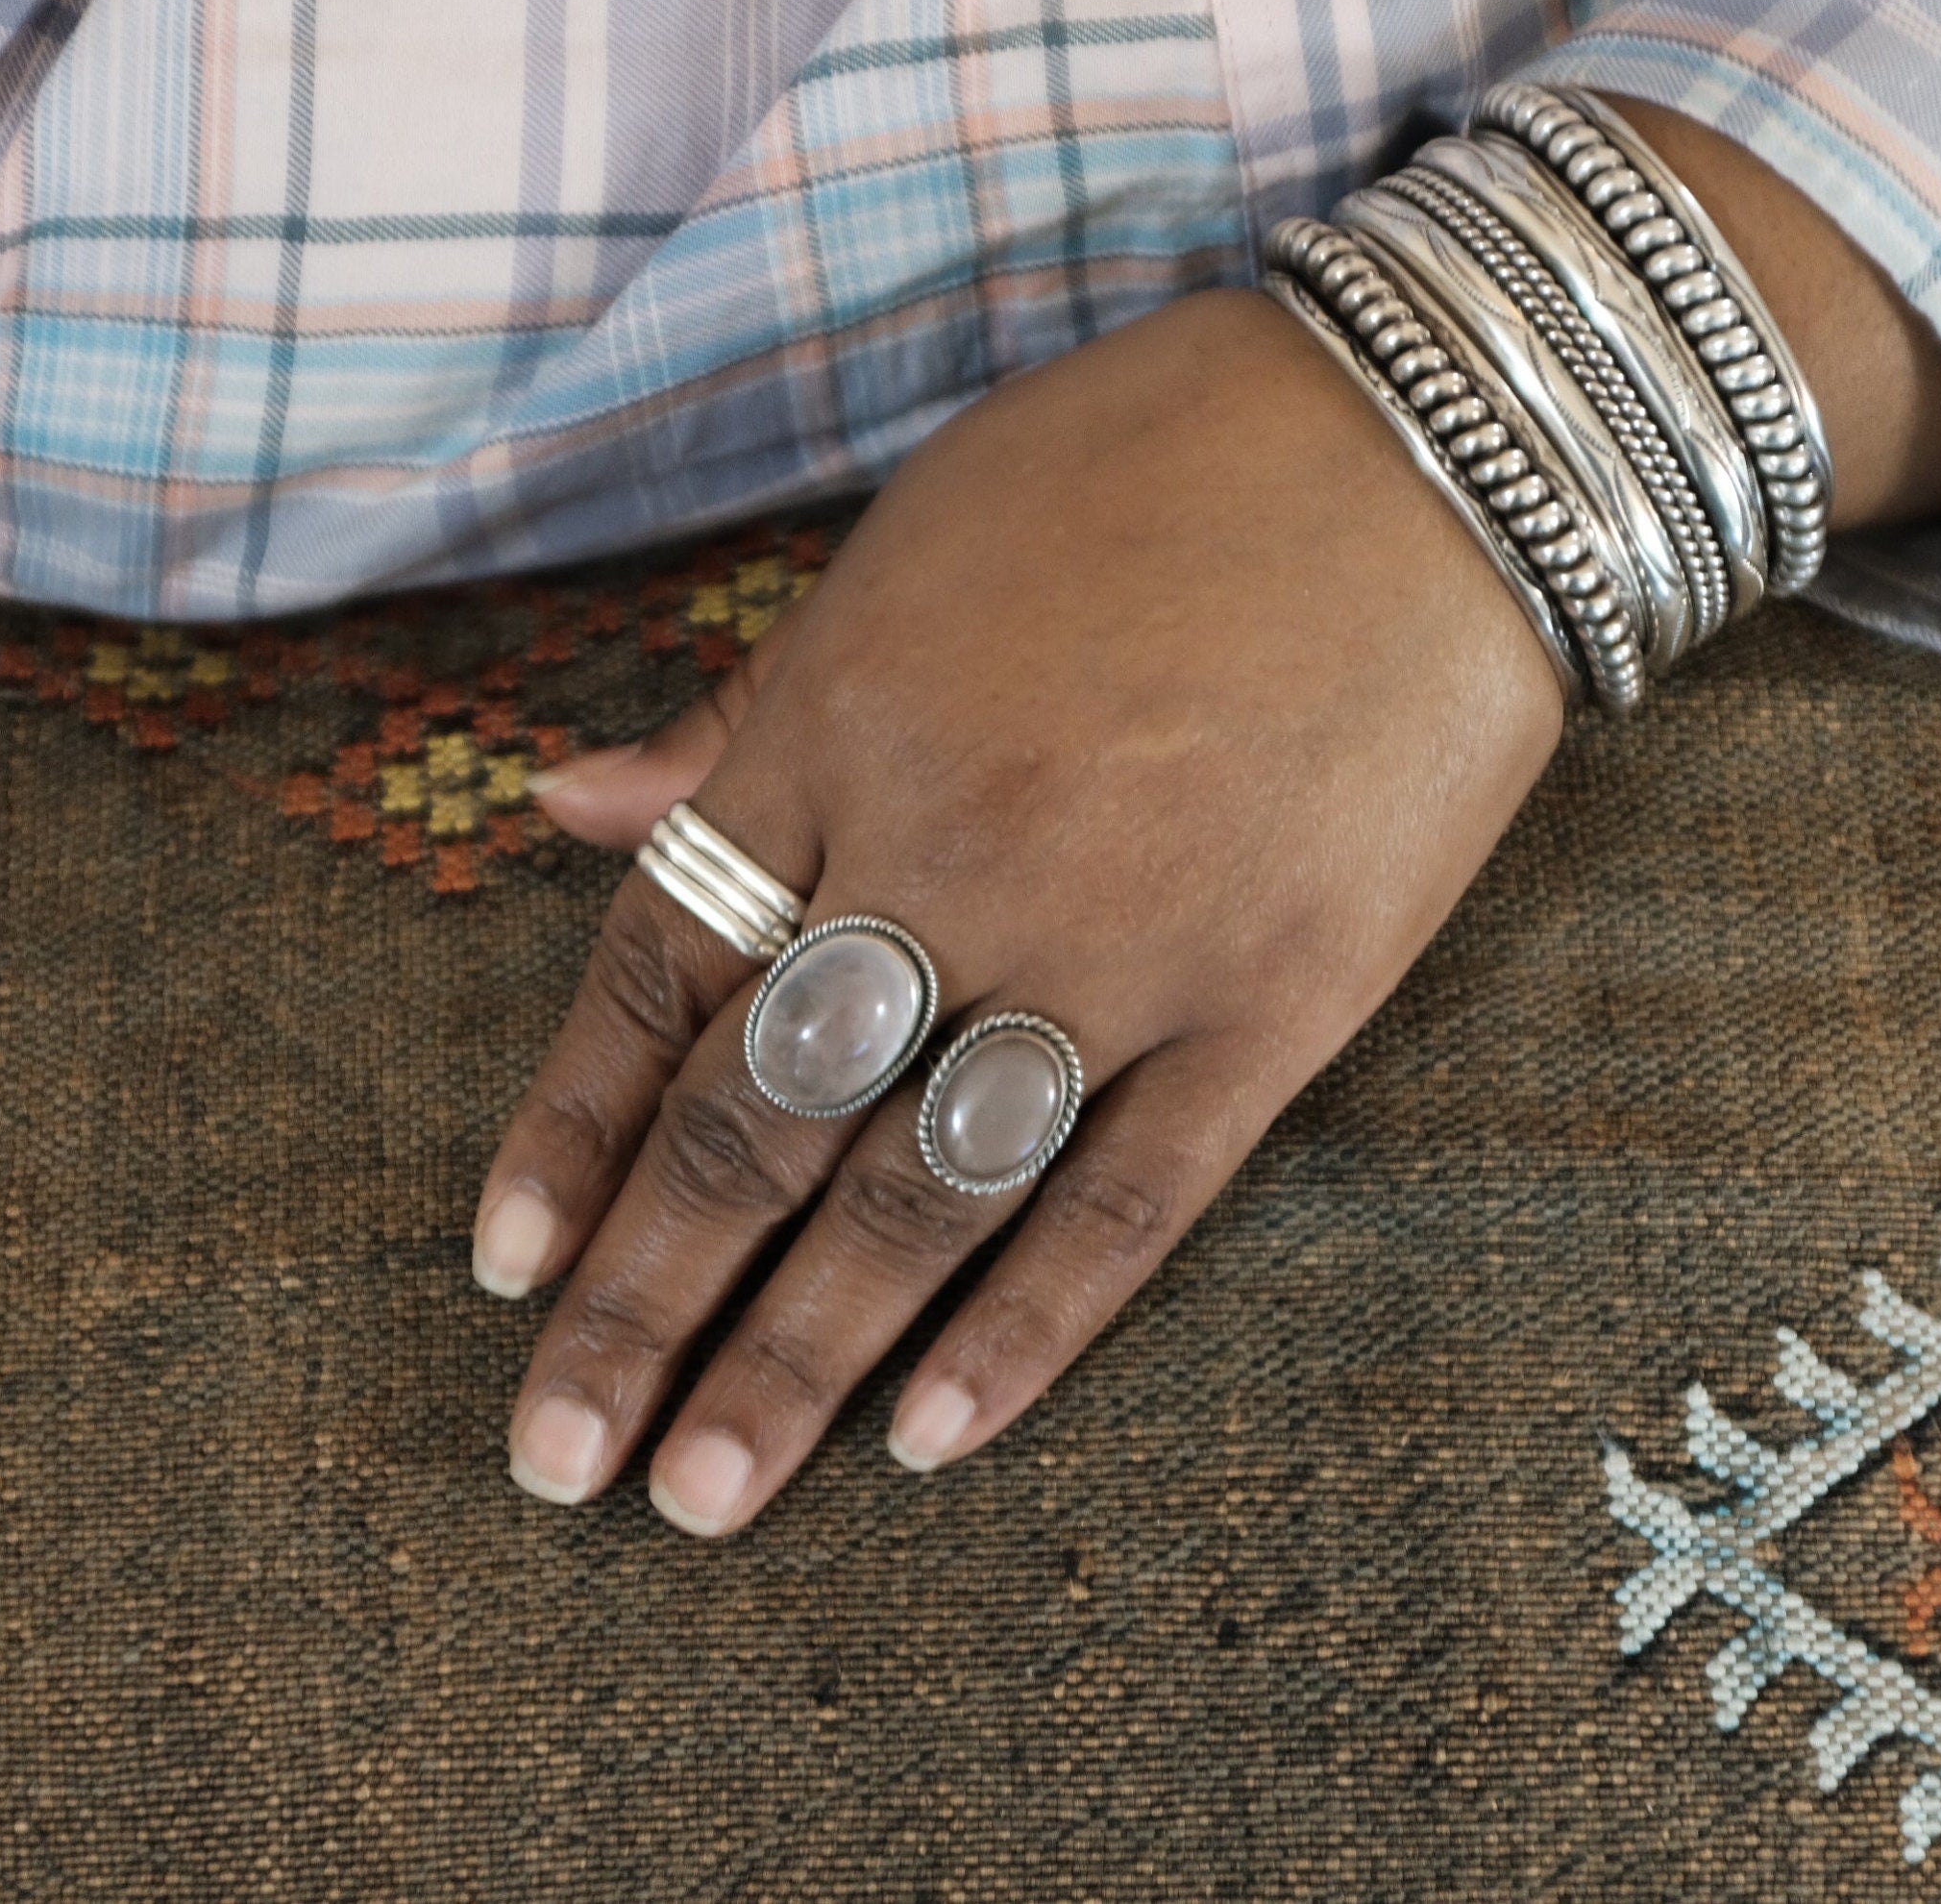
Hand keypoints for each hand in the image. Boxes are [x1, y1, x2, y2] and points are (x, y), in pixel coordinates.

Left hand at [471, 287, 1564, 1533]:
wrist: (1436, 438)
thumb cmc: (1146, 465)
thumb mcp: (903, 549)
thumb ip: (741, 719)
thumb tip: (559, 813)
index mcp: (839, 728)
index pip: (659, 978)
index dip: (570, 1136)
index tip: (503, 1273)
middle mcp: (950, 852)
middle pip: (759, 1120)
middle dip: (642, 1306)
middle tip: (555, 1465)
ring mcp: (1119, 943)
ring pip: (918, 1195)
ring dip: (796, 1360)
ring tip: (703, 1502)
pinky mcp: (1277, 1003)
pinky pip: (1130, 1200)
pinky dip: (1028, 1327)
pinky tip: (931, 1436)